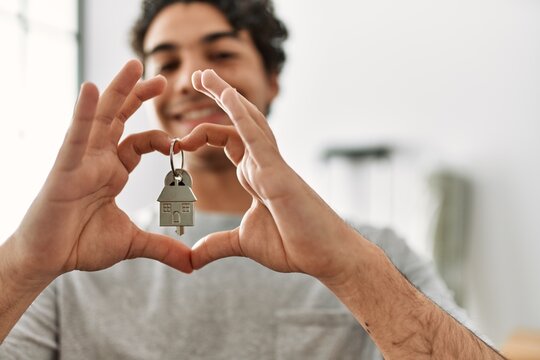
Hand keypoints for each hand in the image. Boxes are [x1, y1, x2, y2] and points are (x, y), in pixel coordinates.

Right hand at [9, 60, 191, 286]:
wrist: (49, 260)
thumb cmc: (81, 244)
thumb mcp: (132, 242)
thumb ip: (162, 247)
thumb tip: (191, 264)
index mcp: (113, 171)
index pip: (141, 142)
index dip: (162, 138)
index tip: (184, 140)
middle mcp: (98, 158)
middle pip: (121, 118)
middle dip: (139, 96)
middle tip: (163, 79)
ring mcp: (81, 159)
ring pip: (101, 117)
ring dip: (117, 90)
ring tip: (134, 65)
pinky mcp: (65, 167)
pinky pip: (76, 135)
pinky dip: (84, 112)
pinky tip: (92, 89)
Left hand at [181, 70, 360, 285]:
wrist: (325, 256)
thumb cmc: (295, 245)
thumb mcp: (244, 243)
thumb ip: (217, 245)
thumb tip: (192, 258)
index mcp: (254, 175)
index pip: (227, 141)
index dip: (204, 133)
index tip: (179, 138)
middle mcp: (262, 164)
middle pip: (237, 121)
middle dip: (218, 96)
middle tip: (198, 76)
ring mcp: (271, 165)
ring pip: (247, 120)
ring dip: (225, 95)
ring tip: (205, 74)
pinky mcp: (277, 172)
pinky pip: (256, 137)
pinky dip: (240, 114)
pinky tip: (226, 95)